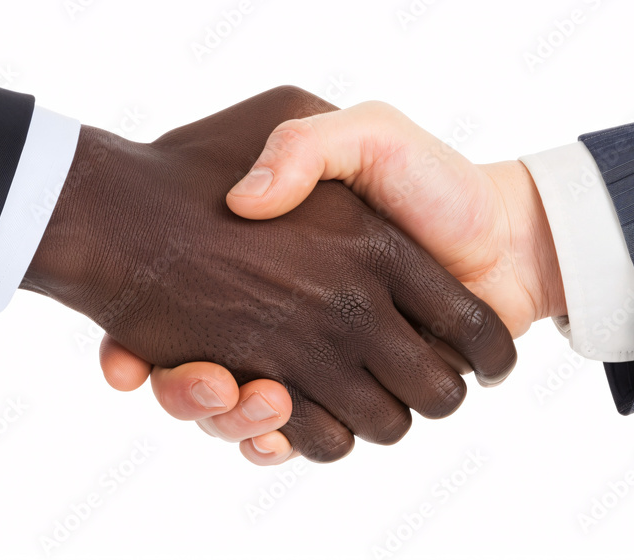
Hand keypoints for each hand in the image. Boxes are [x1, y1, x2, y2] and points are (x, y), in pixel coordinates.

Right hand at [24, 88, 516, 462]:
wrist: (506, 236)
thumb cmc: (434, 183)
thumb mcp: (365, 135)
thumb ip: (306, 147)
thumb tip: (245, 202)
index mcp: (278, 269)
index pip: (179, 313)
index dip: (141, 337)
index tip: (127, 346)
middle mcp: (292, 320)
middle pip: (214, 379)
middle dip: (200, 393)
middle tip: (209, 374)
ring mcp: (320, 363)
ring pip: (251, 415)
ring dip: (239, 417)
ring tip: (255, 391)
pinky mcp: (353, 399)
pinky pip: (301, 440)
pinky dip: (279, 441)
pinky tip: (277, 420)